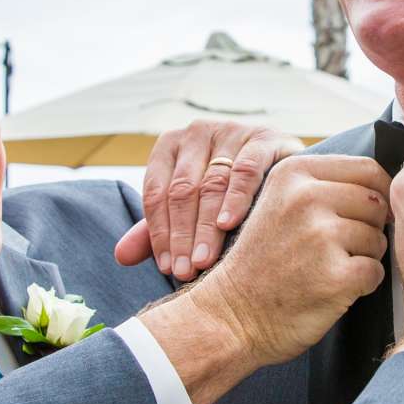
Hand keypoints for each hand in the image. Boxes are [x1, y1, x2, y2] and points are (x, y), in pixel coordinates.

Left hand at [116, 121, 299, 279]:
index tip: (167, 268)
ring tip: (204, 261)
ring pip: (211, 183)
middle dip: (182, 235)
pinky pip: (245, 169)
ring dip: (205, 226)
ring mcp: (231, 131)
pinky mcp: (263, 138)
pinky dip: (235, 198)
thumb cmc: (228, 193)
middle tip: (185, 272)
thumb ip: (157, 230)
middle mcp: (197, 133)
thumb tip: (120, 257)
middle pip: (182, 190)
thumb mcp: (189, 209)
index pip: (156, 193)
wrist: (282, 167)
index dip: (159, 233)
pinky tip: (229, 225)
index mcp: (171, 145)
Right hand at [185, 154, 390, 372]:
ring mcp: (320, 236)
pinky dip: (363, 285)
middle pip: (377, 204)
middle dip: (369, 229)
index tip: (368, 215)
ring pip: (379, 239)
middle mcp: (306, 198)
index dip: (379, 193)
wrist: (232, 315)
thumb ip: (322, 185)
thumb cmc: (264, 262)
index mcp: (295, 173)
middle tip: (337, 250)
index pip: (368, 169)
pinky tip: (334, 288)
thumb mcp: (279, 203)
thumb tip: (383, 186)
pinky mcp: (335, 275)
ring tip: (329, 268)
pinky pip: (376, 272)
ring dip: (365, 258)